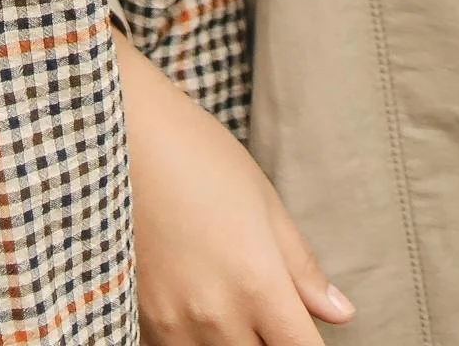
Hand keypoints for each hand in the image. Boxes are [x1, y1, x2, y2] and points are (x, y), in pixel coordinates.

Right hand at [114, 30, 354, 344]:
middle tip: (268, 305)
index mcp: (257, 283)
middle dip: (271, 339)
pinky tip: (195, 298)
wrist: (119, 133)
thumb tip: (339, 312)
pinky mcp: (139, 318)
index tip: (307, 331)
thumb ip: (300, 265)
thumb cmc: (196, 154)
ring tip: (229, 296)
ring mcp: (173, 322)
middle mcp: (216, 315)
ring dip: (232, 341)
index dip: (311, 345)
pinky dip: (195, 337)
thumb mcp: (262, 200)